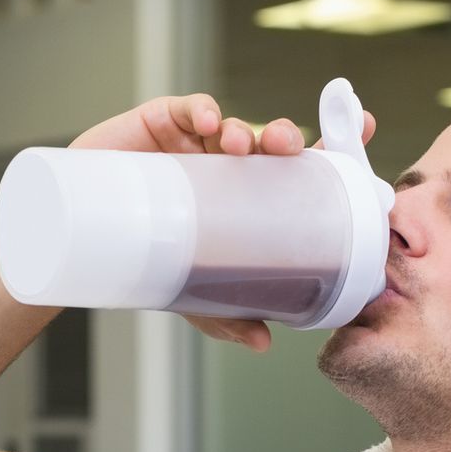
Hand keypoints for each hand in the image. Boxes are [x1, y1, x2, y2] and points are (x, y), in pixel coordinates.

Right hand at [70, 95, 375, 355]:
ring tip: (244, 144)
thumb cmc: (148, 260)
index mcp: (247, 194)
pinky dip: (201, 109)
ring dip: (247, 128)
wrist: (83, 244)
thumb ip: (228, 317)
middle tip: (291, 148)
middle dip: (287, 138)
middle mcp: (226, 164)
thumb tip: (266, 343)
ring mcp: (192, 141)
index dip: (332, 147)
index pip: (298, 167)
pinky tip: (207, 120)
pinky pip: (185, 108)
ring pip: (232, 123)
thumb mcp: (194, 295)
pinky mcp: (155, 123)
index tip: (367, 130)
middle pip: (269, 142)